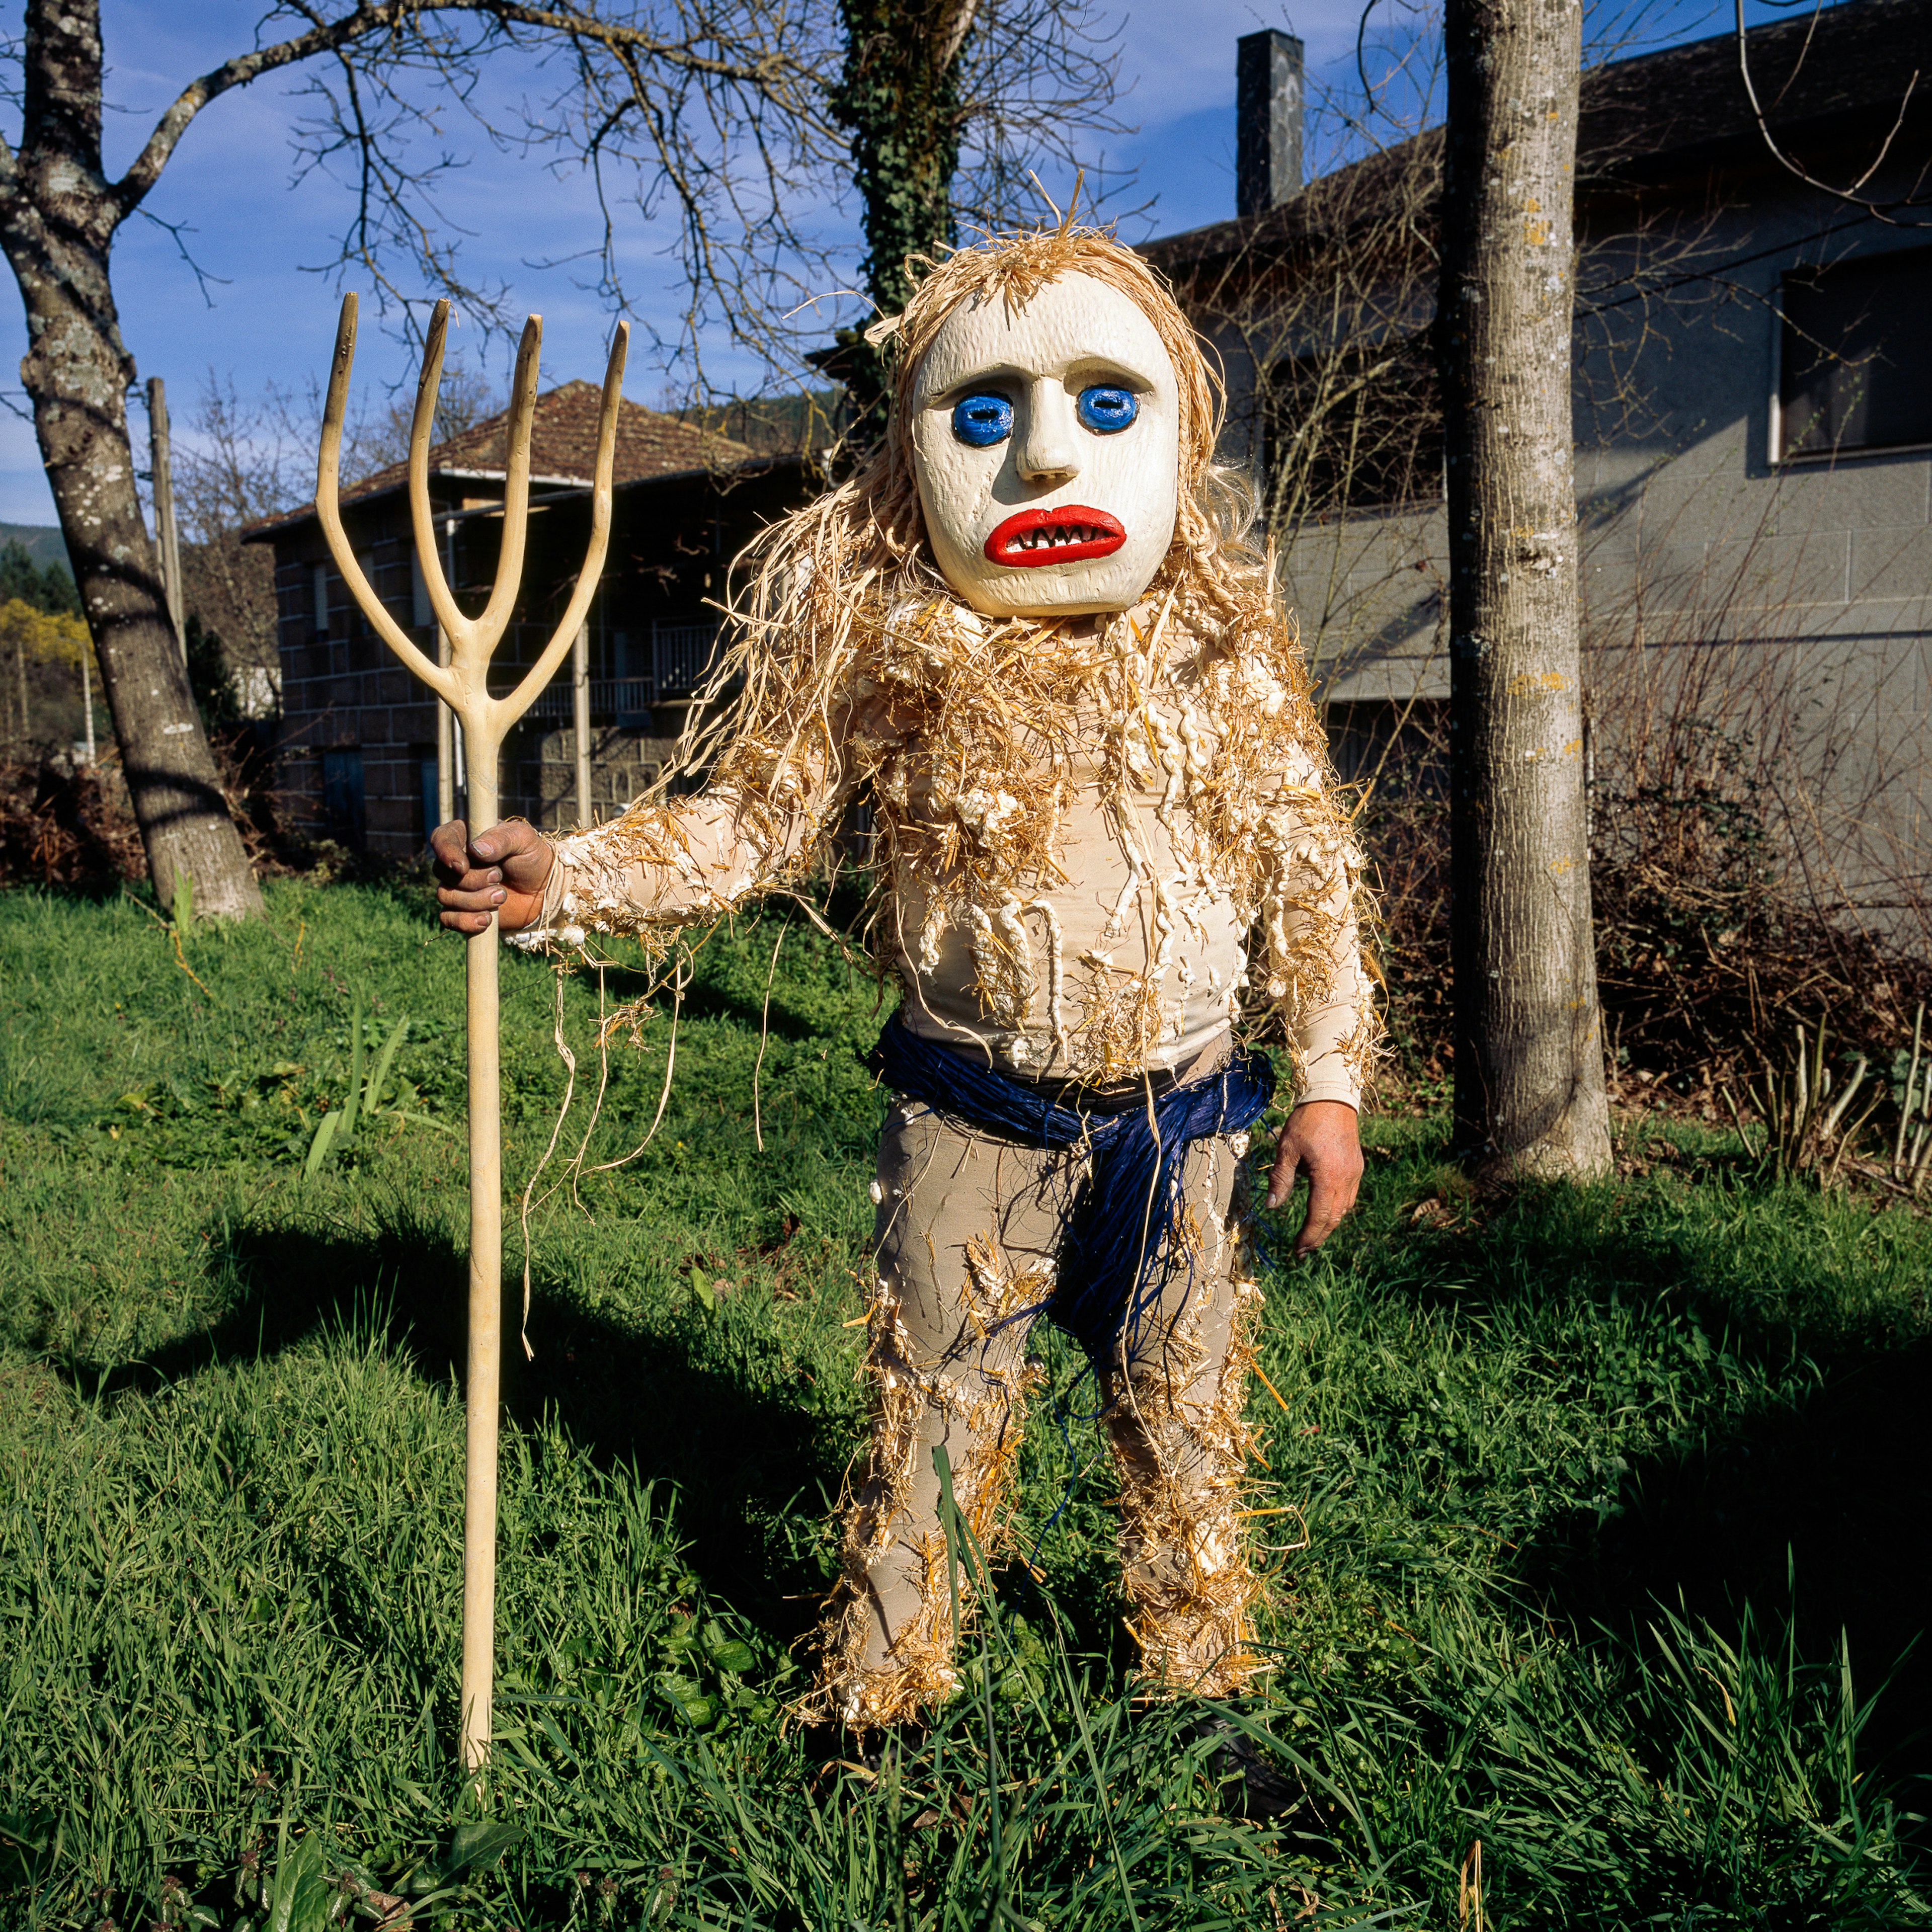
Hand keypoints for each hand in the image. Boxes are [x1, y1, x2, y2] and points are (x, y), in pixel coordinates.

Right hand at [431, 818, 554, 934]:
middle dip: (472, 880)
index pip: (441, 839)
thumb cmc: (532, 857)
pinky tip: (487, 920)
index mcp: (466, 836)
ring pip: (445, 896)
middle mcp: (457, 861)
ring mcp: (457, 886)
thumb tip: (476, 849)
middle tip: (499, 877)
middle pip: (442, 872)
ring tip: (501, 897)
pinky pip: (448, 919)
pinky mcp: (462, 910)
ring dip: (475, 900)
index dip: (446, 853)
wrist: (544, 890)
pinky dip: (466, 921)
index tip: (462, 867)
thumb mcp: (523, 839)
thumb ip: (501, 839)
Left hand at [1264, 1100, 1363, 1255]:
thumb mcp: (1287, 1149)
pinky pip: (1349, 1196)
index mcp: (1328, 1177)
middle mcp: (1346, 1179)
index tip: (1297, 1250)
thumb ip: (1281, 1179)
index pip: (1319, 1216)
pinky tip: (1325, 1210)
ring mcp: (1355, 1173)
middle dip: (1318, 1236)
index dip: (1308, 1236)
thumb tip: (1272, 1207)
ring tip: (1312, 1235)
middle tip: (1303, 1251)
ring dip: (1329, 1224)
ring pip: (1344, 1209)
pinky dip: (1337, 1209)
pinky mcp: (1357, 1167)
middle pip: (1334, 1218)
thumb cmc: (1306, 1121)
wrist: (1332, 1097)